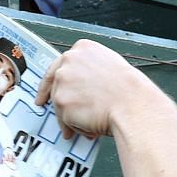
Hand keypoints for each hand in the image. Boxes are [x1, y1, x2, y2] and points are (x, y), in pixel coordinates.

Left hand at [34, 39, 152, 138]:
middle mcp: (69, 61)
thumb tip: (84, 85)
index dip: (56, 75)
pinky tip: (87, 128)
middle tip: (45, 104)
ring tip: (85, 124)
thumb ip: (92, 70)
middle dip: (51, 95)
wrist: (132, 105)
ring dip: (68, 115)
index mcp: (83, 48)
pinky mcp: (61, 101)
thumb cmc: (130, 90)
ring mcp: (63, 81)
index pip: (62, 62)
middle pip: (55, 81)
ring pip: (59, 102)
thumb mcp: (112, 66)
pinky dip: (74, 126)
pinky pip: (64, 118)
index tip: (50, 83)